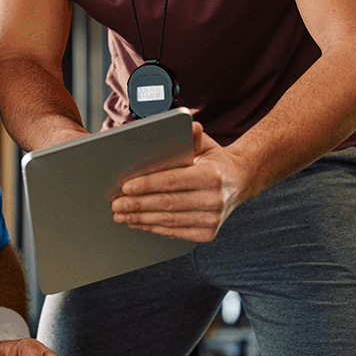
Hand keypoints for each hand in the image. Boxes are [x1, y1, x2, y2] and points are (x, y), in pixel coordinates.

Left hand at [112, 123, 246, 241]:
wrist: (239, 181)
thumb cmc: (213, 160)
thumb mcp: (205, 144)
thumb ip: (192, 135)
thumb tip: (188, 122)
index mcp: (212, 176)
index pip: (173, 181)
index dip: (147, 185)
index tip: (125, 187)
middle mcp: (215, 200)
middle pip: (168, 203)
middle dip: (137, 204)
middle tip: (115, 204)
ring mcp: (213, 219)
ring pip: (169, 220)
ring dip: (141, 219)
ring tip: (121, 215)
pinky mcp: (208, 233)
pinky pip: (175, 232)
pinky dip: (154, 228)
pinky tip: (138, 223)